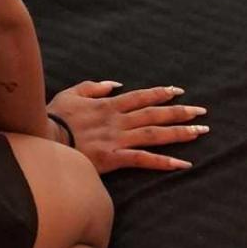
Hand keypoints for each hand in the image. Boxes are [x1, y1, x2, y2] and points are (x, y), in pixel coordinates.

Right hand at [46, 80, 208, 174]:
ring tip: (200, 132)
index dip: (161, 94)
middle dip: (180, 112)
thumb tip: (113, 84)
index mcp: (108, 105)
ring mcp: (117, 139)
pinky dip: (163, 162)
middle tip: (202, 112)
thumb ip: (93, 87)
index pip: (141, 97)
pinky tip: (182, 163)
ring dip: (179, 132)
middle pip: (154, 114)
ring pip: (154, 134)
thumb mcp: (72, 93)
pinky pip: (142, 159)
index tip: (179, 92)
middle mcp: (118, 120)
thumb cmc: (55, 116)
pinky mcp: (113, 158)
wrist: (44, 137)